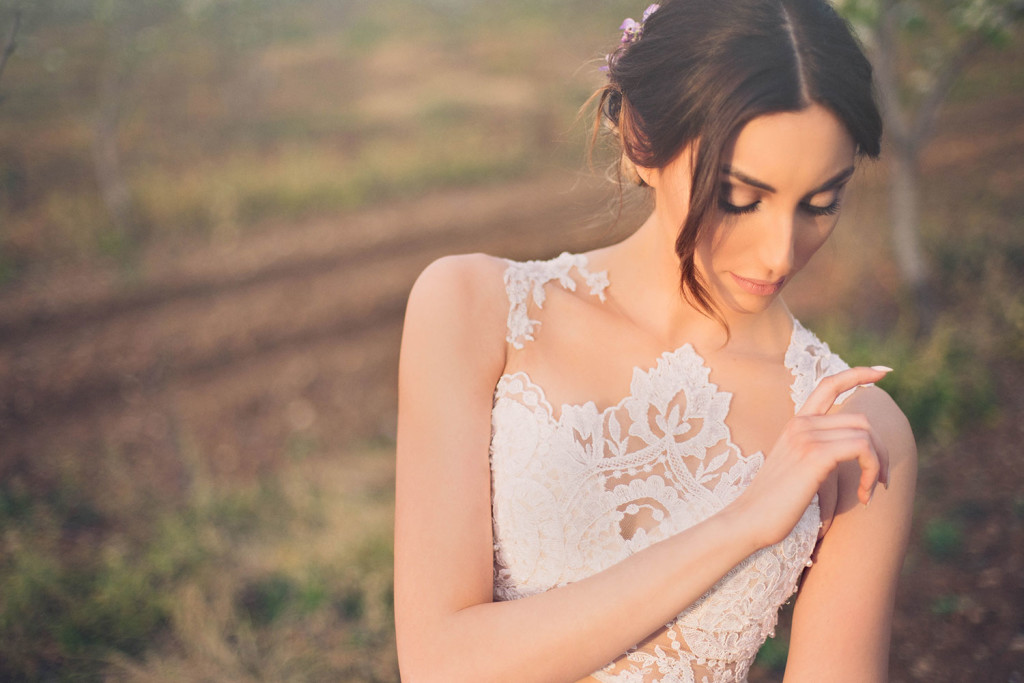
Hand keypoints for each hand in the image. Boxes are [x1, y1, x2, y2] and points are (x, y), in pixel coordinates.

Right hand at [729, 366, 891, 549]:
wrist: (749, 520)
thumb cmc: (775, 504)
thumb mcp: (797, 469)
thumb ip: (818, 452)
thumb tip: (852, 451)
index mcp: (796, 424)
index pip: (829, 385)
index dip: (858, 374)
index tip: (884, 372)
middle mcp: (801, 424)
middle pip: (861, 420)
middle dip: (881, 450)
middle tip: (880, 480)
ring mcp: (806, 437)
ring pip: (866, 435)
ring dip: (878, 465)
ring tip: (869, 490)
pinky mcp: (815, 454)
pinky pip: (862, 448)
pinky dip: (871, 471)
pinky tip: (864, 495)